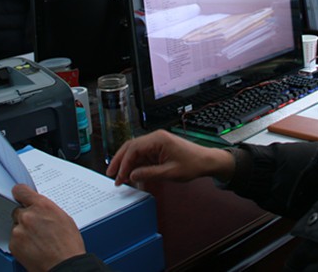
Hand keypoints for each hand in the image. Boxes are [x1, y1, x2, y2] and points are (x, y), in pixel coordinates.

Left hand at [9, 184, 84, 271]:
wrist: (64, 265)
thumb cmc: (69, 245)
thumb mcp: (64, 218)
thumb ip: (47, 209)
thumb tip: (40, 209)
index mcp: (41, 205)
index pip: (20, 190)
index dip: (20, 194)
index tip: (19, 196)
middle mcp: (28, 215)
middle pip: (18, 211)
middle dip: (25, 217)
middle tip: (36, 228)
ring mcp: (19, 230)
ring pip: (16, 226)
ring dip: (23, 231)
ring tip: (37, 241)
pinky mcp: (14, 244)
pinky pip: (14, 239)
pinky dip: (21, 243)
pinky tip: (33, 248)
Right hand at [107, 129, 234, 185]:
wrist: (206, 162)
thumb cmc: (192, 164)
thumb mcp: (170, 173)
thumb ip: (149, 174)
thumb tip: (132, 175)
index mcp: (158, 139)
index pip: (134, 148)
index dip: (124, 163)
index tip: (118, 176)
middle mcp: (155, 138)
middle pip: (130, 147)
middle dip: (120, 161)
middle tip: (111, 175)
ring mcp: (156, 143)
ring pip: (135, 152)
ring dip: (127, 164)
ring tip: (120, 178)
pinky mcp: (158, 150)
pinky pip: (142, 157)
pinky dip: (136, 166)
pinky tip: (131, 176)